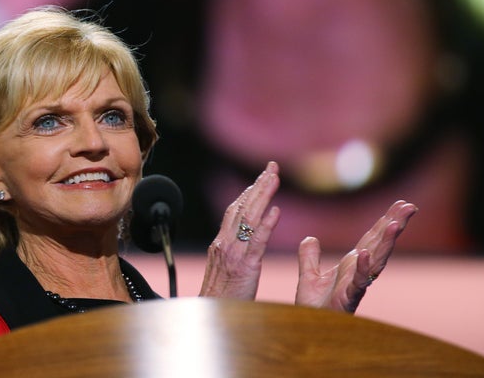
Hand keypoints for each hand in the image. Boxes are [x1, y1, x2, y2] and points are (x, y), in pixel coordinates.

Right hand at [199, 161, 280, 298]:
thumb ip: (233, 253)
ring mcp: (234, 253)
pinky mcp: (245, 266)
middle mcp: (225, 243)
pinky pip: (256, 241)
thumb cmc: (219, 299)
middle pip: (242, 207)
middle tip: (272, 167)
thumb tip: (244, 241)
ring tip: (274, 178)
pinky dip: (266, 224)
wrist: (207, 317)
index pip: (235, 210)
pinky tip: (276, 211)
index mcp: (221, 244)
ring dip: (263, 195)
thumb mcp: (224, 270)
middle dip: (258, 185)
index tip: (261, 177)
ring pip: (249, 217)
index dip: (249, 192)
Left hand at [294, 200, 416, 311]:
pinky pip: (357, 281)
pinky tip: (365, 253)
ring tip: (394, 224)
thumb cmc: (313, 307)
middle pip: (380, 244)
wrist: (307, 329)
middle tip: (409, 207)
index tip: (401, 204)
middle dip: (394, 225)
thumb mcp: (309, 275)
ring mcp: (356, 284)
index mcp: (352, 264)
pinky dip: (362, 267)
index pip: (372, 238)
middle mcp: (359, 272)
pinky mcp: (347, 297)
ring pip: (375, 260)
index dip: (385, 221)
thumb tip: (310, 238)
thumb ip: (309, 256)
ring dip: (385, 242)